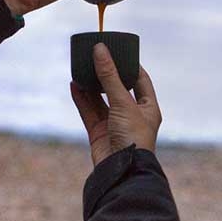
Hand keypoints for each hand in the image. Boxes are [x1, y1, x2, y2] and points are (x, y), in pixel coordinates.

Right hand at [70, 43, 161, 166]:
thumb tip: (100, 50)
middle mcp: (132, 115)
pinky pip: (89, 111)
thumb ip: (109, 76)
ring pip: (100, 99)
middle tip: (96, 56)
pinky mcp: (99, 133)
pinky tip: (73, 85)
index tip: (119, 51)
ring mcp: (114, 124)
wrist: (121, 171)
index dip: (130, 65)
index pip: (140, 80)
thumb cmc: (133, 137)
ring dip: (91, 85)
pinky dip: (81, 98)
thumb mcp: (122, 102)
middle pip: (118, 88)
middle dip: (106, 74)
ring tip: (81, 67)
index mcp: (147, 107)